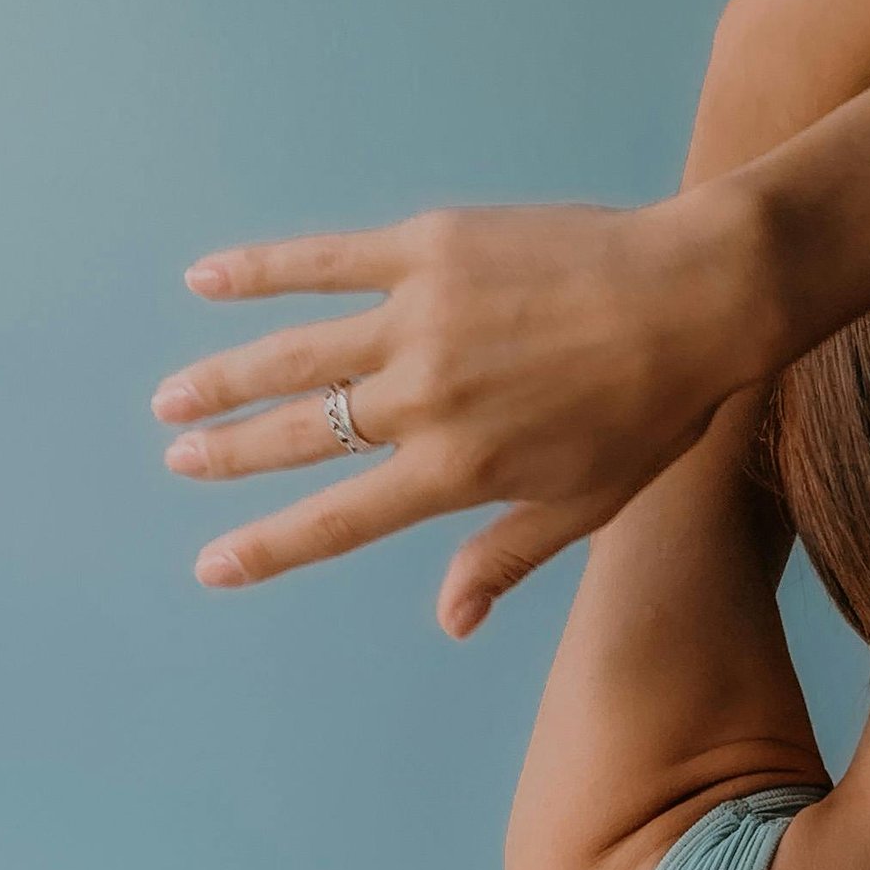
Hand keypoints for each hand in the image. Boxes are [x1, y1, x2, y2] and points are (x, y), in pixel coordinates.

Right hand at [153, 191, 761, 631]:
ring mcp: (419, 317)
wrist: (696, 297)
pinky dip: (261, 269)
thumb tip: (451, 622)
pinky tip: (207, 278)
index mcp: (458, 471)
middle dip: (230, 455)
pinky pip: (325, 260)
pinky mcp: (428, 247)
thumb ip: (504, 557)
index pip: (339, 520)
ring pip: (295, 353)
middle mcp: (425, 398)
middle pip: (303, 435)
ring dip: (225, 377)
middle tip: (178, 461)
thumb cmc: (652, 411)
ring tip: (172, 398)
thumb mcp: (585, 504)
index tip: (212, 564)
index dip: (268, 546)